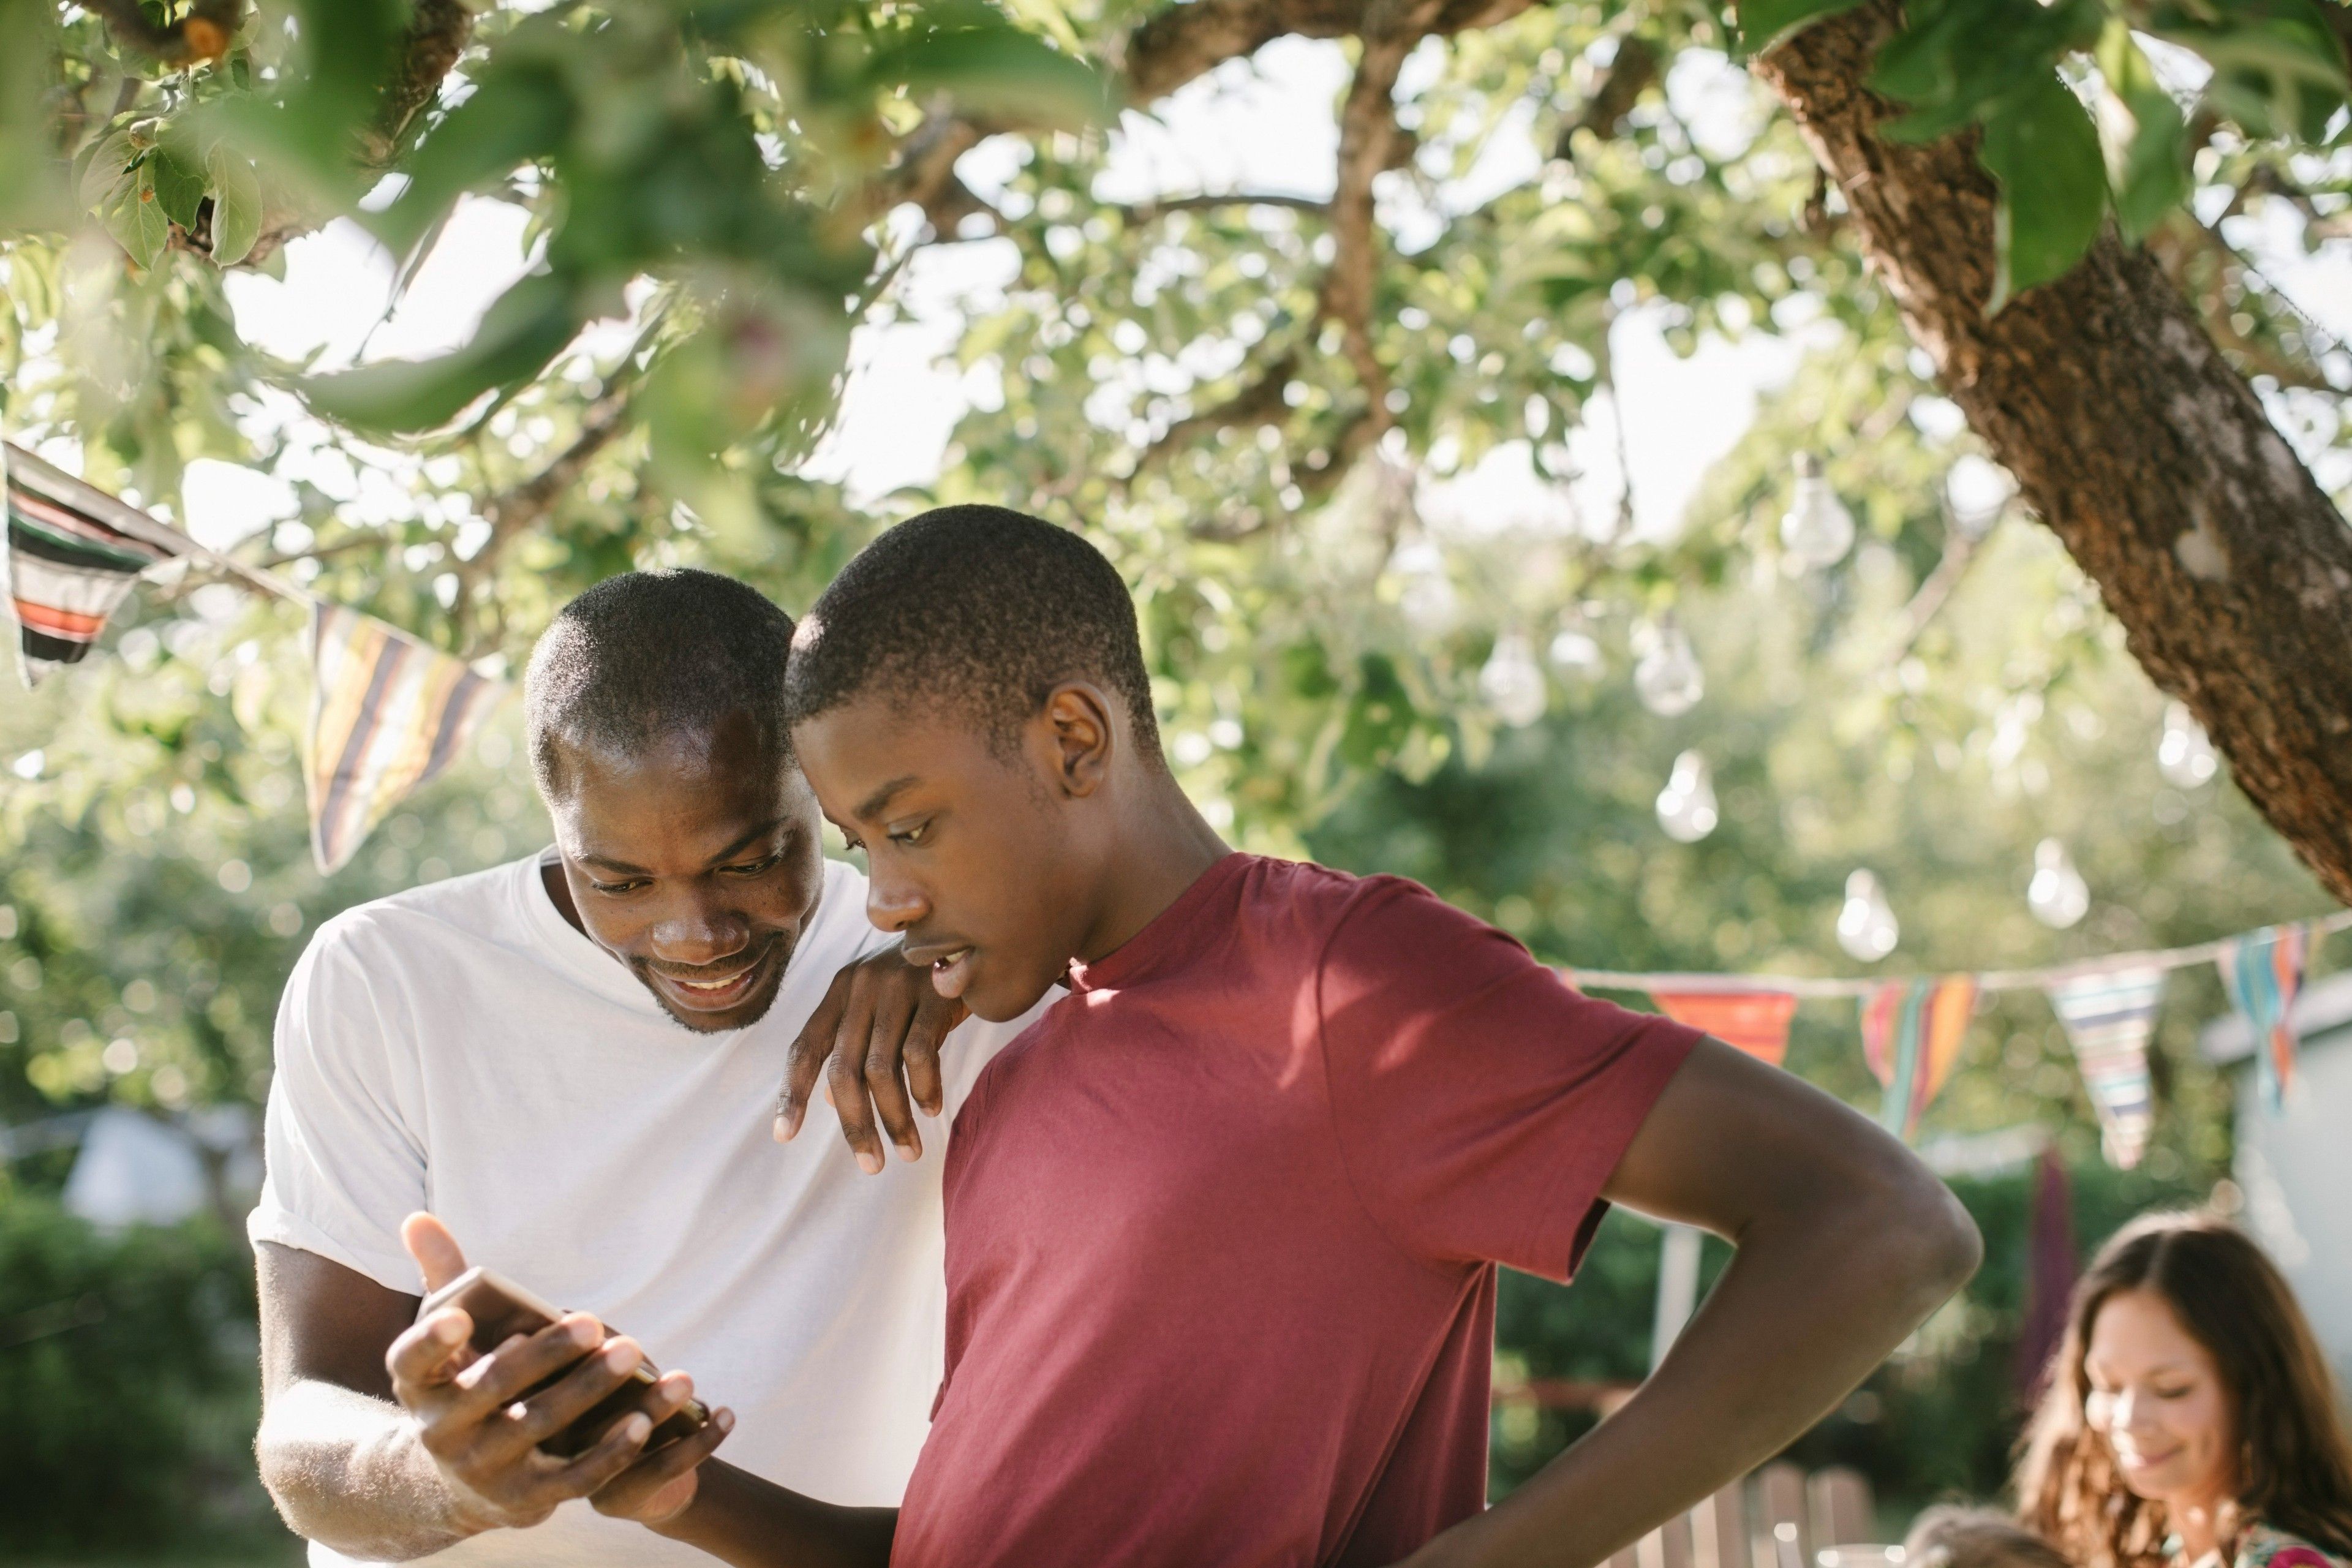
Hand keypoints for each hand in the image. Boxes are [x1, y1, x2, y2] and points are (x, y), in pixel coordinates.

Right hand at [386, 1215, 733, 1531]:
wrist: (461, 1483)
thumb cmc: (464, 1382)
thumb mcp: (445, 1339)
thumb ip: (442, 1278)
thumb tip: (418, 1218)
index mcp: (419, 1386)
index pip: (411, 1362)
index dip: (432, 1341)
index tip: (460, 1317)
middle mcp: (443, 1433)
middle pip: (493, 1388)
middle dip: (546, 1354)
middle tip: (596, 1323)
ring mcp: (484, 1470)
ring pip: (540, 1426)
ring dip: (590, 1390)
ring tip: (634, 1352)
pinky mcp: (527, 1501)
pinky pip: (574, 1477)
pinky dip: (609, 1450)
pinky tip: (644, 1421)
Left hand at [774, 942, 966, 1171]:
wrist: (978, 929)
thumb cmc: (927, 979)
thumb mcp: (884, 1005)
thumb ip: (855, 1043)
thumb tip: (829, 1098)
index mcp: (842, 989)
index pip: (805, 1047)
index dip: (791, 1093)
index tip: (783, 1136)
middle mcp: (862, 985)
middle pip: (842, 1069)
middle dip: (855, 1124)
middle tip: (872, 1166)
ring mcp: (897, 986)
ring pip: (881, 1070)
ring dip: (894, 1119)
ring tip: (909, 1151)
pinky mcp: (934, 992)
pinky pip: (920, 1055)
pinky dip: (924, 1090)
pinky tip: (932, 1110)